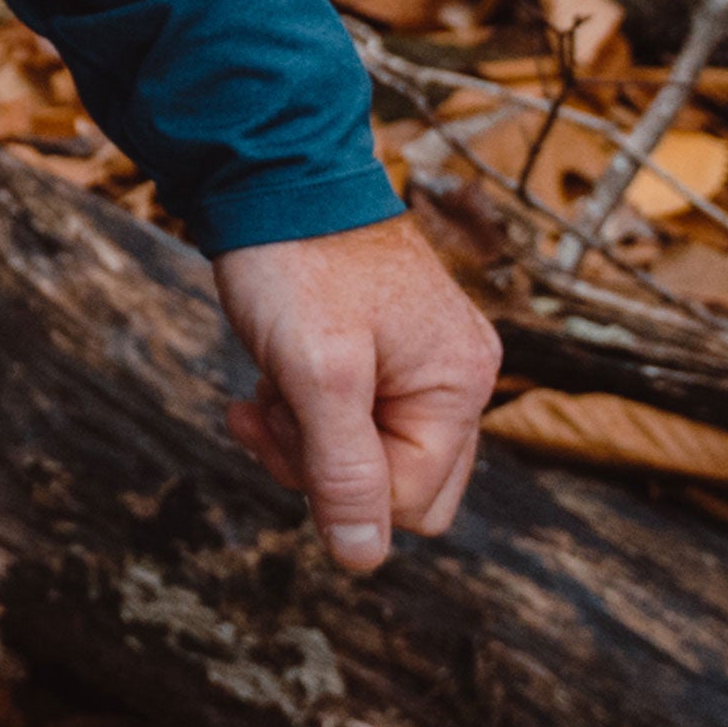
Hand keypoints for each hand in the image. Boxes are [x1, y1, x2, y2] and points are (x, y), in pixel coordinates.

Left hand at [212, 211, 498, 572]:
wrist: (267, 168)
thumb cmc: (294, 260)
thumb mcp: (317, 373)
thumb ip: (343, 468)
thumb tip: (362, 558)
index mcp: (460, 383)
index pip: (411, 501)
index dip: (336, 486)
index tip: (278, 427)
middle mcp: (459, 374)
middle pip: (398, 484)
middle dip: (320, 464)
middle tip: (267, 412)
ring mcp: (425, 357)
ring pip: (368, 451)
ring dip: (304, 434)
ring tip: (267, 382)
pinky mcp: (387, 343)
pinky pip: (356, 414)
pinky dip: (306, 405)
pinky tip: (272, 371)